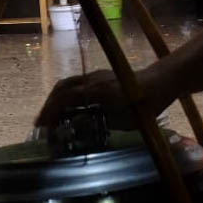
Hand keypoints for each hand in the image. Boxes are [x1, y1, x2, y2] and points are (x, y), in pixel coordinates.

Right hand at [35, 67, 169, 130]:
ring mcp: (96, 75)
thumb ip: (97, 122)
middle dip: (48, 106)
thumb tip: (75, 126)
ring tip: (51, 115)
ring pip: (67, 83)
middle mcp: (92, 79)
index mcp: (96, 91)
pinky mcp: (101, 76)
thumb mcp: (122, 122)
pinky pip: (77, 82)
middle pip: (61, 88)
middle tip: (42, 123)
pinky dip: (67, 94)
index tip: (42, 127)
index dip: (50, 113)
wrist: (160, 84)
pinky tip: (68, 106)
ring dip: (56, 99)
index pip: (64, 99)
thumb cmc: (144, 107)